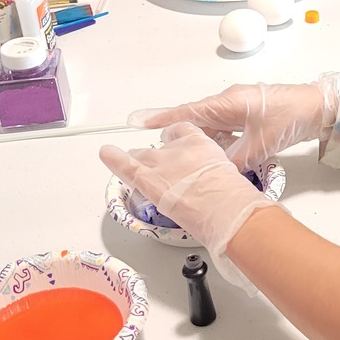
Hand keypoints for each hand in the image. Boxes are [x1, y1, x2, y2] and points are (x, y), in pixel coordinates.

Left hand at [99, 125, 270, 286]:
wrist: (226, 208)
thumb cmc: (233, 199)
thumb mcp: (231, 179)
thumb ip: (218, 178)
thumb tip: (222, 191)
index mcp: (201, 144)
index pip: (183, 131)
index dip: (176, 137)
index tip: (175, 142)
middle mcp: (178, 149)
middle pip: (160, 145)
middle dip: (158, 155)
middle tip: (162, 167)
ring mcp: (161, 163)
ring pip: (142, 156)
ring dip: (140, 161)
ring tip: (136, 164)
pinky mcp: (147, 179)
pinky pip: (123, 164)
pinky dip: (112, 158)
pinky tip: (105, 152)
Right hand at [127, 78, 339, 169]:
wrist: (318, 108)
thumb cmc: (290, 118)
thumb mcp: (258, 147)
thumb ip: (233, 162)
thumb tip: (215, 173)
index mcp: (226, 103)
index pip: (185, 112)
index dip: (159, 119)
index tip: (135, 121)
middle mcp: (228, 101)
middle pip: (194, 120)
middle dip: (177, 135)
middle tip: (160, 152)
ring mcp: (238, 106)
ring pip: (210, 125)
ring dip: (200, 140)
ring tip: (185, 158)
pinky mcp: (247, 113)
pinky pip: (224, 126)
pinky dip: (217, 140)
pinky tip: (217, 155)